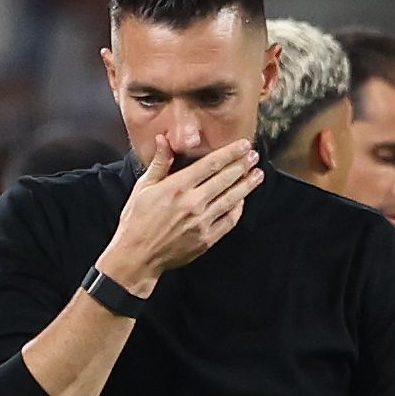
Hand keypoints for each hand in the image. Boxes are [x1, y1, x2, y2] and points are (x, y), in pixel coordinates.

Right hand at [97, 140, 262, 287]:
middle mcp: (192, 203)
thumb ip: (159, 163)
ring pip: (231, 199)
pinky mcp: (206, 239)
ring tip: (257, 175)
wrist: (137, 256)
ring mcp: (201, 222)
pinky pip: (229, 221)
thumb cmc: (136, 220)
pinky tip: (243, 200)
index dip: (230, 153)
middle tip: (254, 156)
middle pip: (225, 179)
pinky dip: (238, 209)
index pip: (210, 164)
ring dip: (247, 185)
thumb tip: (163, 139)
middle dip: (242, 165)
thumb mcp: (143, 187)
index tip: (243, 145)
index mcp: (176, 187)